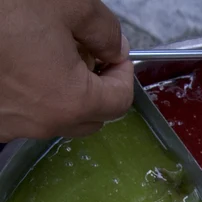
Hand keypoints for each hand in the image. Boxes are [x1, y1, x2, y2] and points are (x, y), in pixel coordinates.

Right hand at [0, 0, 133, 141]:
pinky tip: (27, 64)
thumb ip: (103, 28)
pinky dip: (40, 96)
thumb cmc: (1, 11)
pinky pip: (31, 116)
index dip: (124, 72)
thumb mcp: (67, 3)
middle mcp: (46, 122)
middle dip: (99, 86)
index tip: (116, 52)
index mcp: (72, 101)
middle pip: (95, 117)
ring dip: (70, 93)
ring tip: (53, 53)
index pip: (120, 100)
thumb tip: (114, 46)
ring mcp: (18, 126)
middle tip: (88, 52)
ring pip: (62, 118)